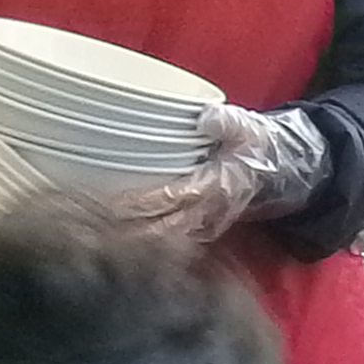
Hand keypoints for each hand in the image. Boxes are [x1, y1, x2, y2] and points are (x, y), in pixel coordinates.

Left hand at [109, 100, 320, 245]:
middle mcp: (205, 214)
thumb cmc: (261, 148)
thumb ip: (228, 122)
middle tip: (81, 230)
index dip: (134, 204)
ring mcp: (200, 226)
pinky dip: (138, 245)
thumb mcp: (250, 127)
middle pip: (153, 231)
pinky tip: (112, 240)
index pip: (166, 199)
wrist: (282, 172)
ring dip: (124, 243)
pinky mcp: (197, 230)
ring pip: (156, 243)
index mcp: (214, 187)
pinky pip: (164, 244)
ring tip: (89, 239)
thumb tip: (206, 117)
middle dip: (118, 233)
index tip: (104, 202)